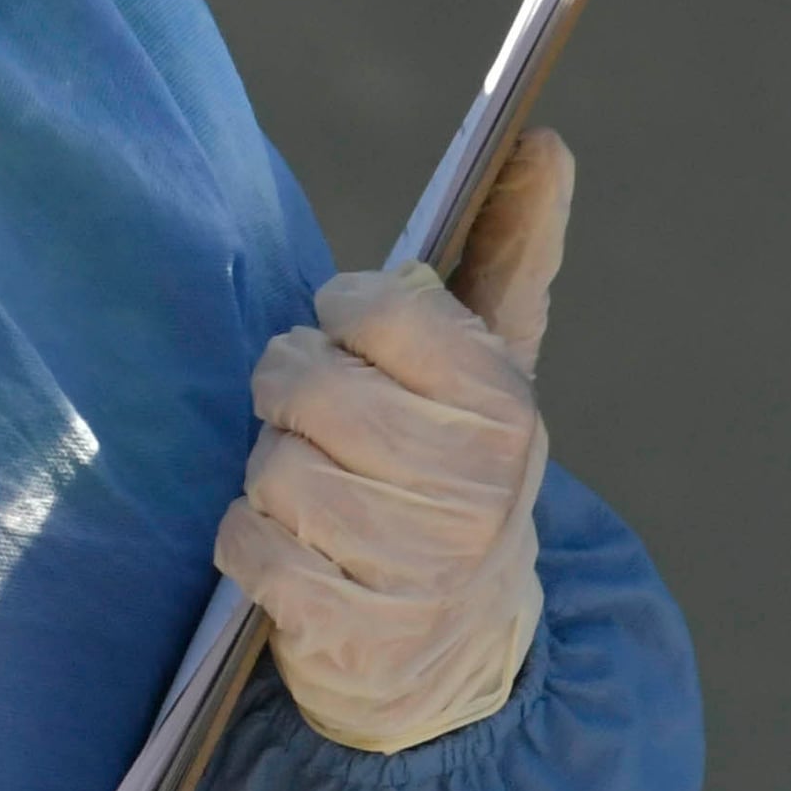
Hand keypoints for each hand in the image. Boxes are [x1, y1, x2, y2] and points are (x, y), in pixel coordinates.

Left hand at [215, 132, 575, 753]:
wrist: (457, 649)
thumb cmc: (454, 470)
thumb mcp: (491, 367)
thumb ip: (509, 248)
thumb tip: (542, 140)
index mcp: (506, 404)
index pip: (374, 306)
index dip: (337, 317)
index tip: (350, 339)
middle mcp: (475, 485)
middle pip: (306, 387)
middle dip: (289, 394)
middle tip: (315, 421)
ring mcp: (420, 566)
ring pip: (272, 469)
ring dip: (268, 477)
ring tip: (312, 492)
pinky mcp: (357, 634)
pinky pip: (249, 548)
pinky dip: (248, 544)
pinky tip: (290, 552)